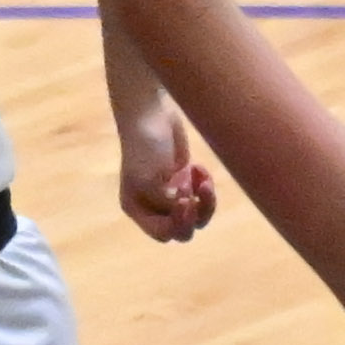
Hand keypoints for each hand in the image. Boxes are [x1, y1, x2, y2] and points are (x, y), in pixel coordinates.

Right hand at [110, 90, 218, 243]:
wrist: (152, 112)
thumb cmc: (144, 145)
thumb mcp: (148, 177)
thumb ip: (164, 199)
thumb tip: (183, 207)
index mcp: (138, 208)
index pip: (162, 232)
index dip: (177, 222)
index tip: (183, 200)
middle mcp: (153, 206)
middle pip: (181, 229)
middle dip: (194, 215)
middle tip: (197, 195)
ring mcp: (170, 193)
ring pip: (197, 215)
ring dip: (205, 202)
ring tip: (204, 180)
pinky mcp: (185, 180)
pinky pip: (203, 197)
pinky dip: (206, 186)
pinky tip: (198, 166)